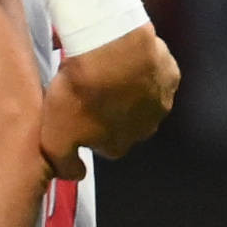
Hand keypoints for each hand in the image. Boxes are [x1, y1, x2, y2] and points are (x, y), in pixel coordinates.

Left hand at [41, 25, 176, 166]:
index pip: (102, 145)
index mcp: (119, 146)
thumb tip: (76, 176)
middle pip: (125, 123)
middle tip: (87, 89)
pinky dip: (142, 69)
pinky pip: (155, 75)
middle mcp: (147, 129)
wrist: (110, 51)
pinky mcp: (171, 75)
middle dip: (109, 110)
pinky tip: (125, 57)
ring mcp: (163, 102)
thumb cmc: (80, 95)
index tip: (75, 112)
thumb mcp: (55, 138)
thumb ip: (64, 163)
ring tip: (105, 71)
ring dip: (126, 89)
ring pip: (142, 99)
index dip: (87, 128)